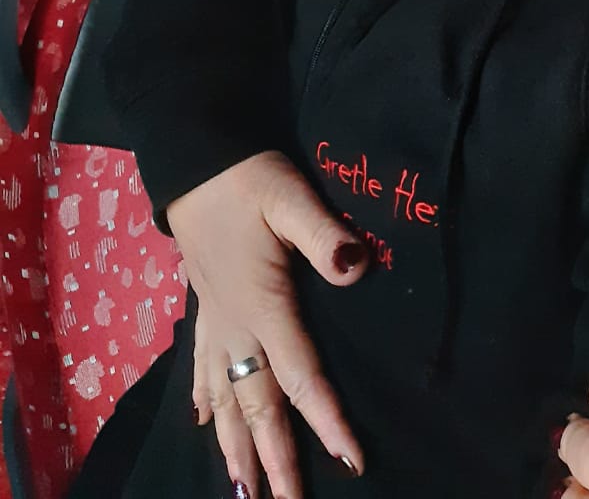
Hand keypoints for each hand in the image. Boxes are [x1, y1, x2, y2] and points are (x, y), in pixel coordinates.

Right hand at [170, 150, 366, 496]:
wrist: (195, 160)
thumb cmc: (247, 178)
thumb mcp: (290, 198)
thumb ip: (323, 235)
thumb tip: (357, 268)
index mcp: (263, 307)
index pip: (301, 376)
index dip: (326, 421)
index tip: (350, 460)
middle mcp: (235, 326)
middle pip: (258, 405)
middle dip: (275, 459)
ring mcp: (215, 319)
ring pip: (225, 398)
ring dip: (234, 445)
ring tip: (242, 492)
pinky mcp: (204, 306)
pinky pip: (200, 366)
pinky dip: (203, 400)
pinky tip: (200, 421)